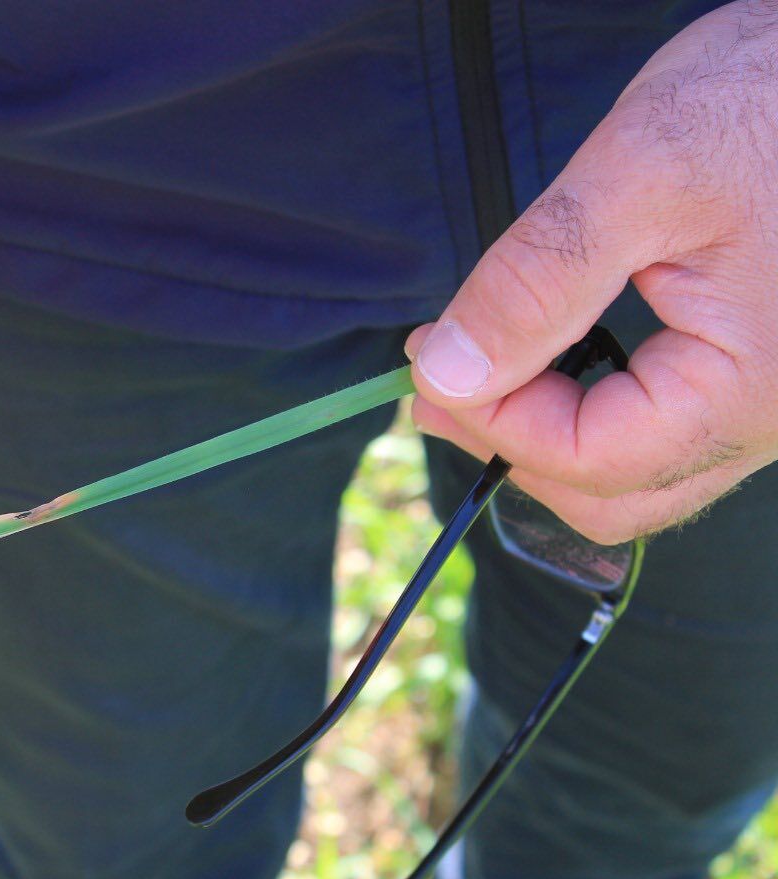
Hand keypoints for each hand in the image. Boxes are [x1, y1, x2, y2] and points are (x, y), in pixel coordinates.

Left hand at [407, 1, 777, 543]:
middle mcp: (769, 416)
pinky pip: (663, 426)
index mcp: (749, 389)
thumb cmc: (774, 99)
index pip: (584, 459)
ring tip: (473, 370)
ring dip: (544, 432)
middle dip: (508, 444)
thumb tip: (449, 371)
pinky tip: (544, 355)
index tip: (425, 364)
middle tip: (433, 382)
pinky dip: (589, 409)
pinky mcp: (759, 367)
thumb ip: (539, 279)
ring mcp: (769, 399)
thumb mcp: (641, 172)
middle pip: (610, 490)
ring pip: (637, 470)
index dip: (488, 422)